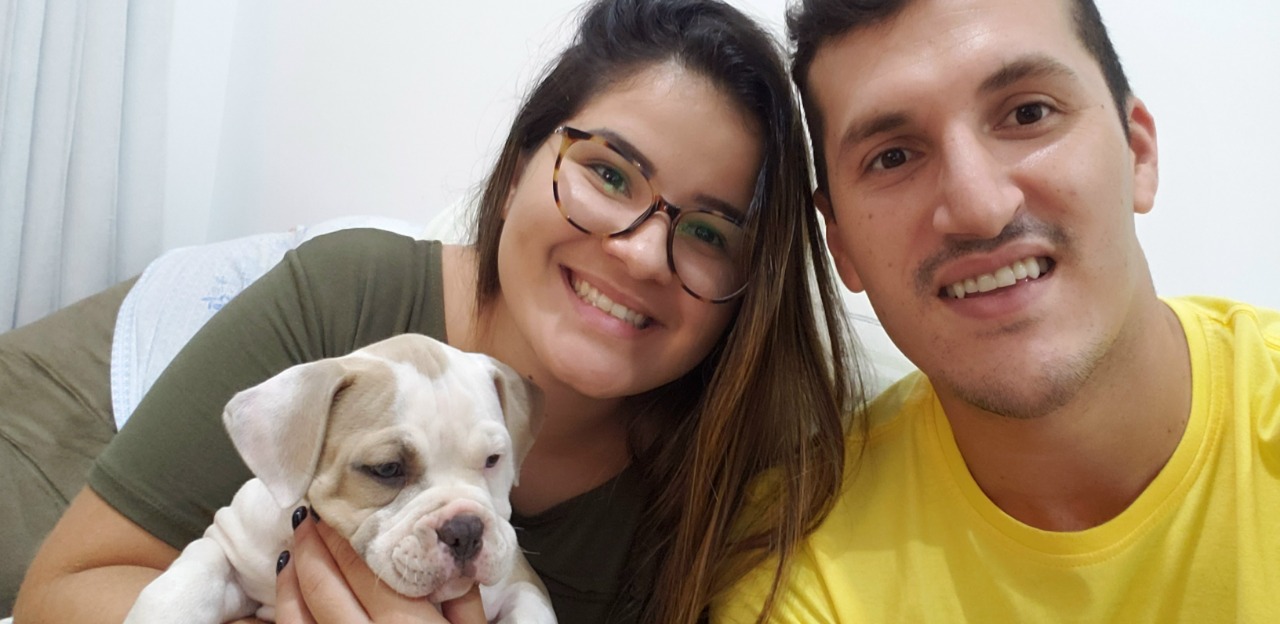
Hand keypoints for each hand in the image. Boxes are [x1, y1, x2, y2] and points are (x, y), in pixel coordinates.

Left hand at [275, 508, 488, 622]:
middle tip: (308, 519)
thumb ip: (462, 596)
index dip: (343, 536)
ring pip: (297, 617)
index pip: (364, 569)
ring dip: (290, 580)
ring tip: (291, 553)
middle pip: (324, 587)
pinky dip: (286, 615)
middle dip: (311, 547)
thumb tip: (448, 548)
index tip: (335, 511)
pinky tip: (289, 600)